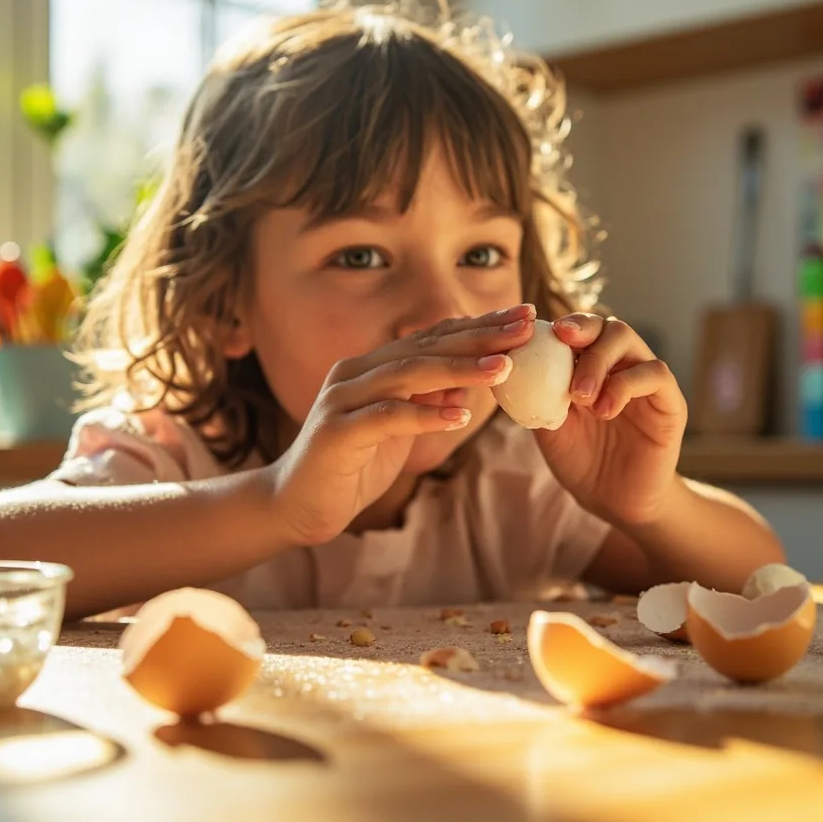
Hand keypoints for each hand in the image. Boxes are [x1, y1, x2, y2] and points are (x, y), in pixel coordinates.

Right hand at [273, 304, 536, 545]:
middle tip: (525, 326)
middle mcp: (356, 373)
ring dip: (458, 369)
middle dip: (480, 336)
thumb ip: (430, 399)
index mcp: (373, 367)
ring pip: (407, 374)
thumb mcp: (401, 428)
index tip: (525, 316)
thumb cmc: (353, 465)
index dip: (480, 325)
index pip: (433, 338)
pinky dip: (424, 415)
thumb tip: (474, 376)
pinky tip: (460, 415)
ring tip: (502, 367)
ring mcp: (343, 399)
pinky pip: (386, 418)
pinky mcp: (336, 432)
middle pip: (425, 347)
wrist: (296, 505)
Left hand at [534, 314, 686, 528]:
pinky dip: (627, 384)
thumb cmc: (581, 462)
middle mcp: (623, 367)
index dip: (567, 324)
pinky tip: (605, 409)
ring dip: (601, 362)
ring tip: (581, 397)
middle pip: (610, 328)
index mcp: (594, 367)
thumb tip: (506, 368)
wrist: (614, 502)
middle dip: (585, 335)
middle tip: (564, 350)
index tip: (547, 332)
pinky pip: (656, 374)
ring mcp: (648, 383)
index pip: (584, 330)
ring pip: (633, 345)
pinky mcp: (670, 402)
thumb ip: (536, 396)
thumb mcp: (550, 428)